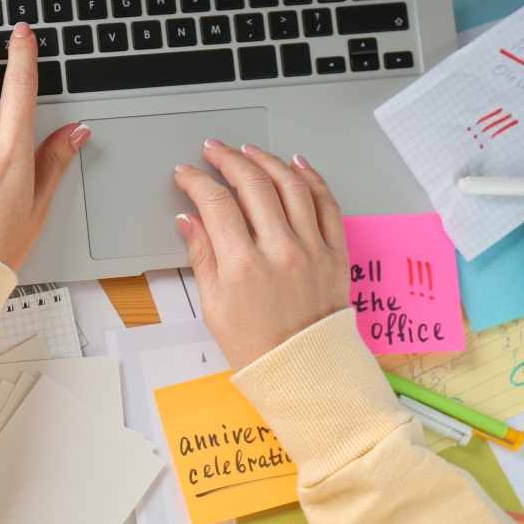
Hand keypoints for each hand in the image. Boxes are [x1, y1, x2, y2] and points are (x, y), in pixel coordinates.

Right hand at [174, 141, 350, 370]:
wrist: (304, 372)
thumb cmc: (258, 347)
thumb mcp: (214, 305)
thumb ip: (203, 255)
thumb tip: (190, 220)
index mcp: (243, 266)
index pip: (216, 204)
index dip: (197, 182)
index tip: (187, 175)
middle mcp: (280, 251)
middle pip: (253, 185)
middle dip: (229, 160)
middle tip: (215, 151)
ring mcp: (312, 250)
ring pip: (291, 185)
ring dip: (267, 161)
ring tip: (250, 151)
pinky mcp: (335, 254)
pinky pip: (326, 204)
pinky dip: (311, 179)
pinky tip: (297, 165)